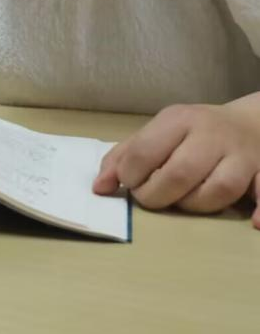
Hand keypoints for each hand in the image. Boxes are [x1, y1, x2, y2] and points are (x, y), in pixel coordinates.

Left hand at [93, 103, 259, 226]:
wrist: (249, 124)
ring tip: (182, 202)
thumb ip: (124, 157)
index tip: (129, 183)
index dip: (130, 175)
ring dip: (194, 205)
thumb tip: (99, 188)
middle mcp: (210, 135)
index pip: (145, 151)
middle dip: (157, 195)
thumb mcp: (157, 133)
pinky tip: (255, 223)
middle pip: (180, 172)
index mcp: (178, 120)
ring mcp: (240, 155)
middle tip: (150, 198)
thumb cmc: (192, 132)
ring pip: (219, 188)